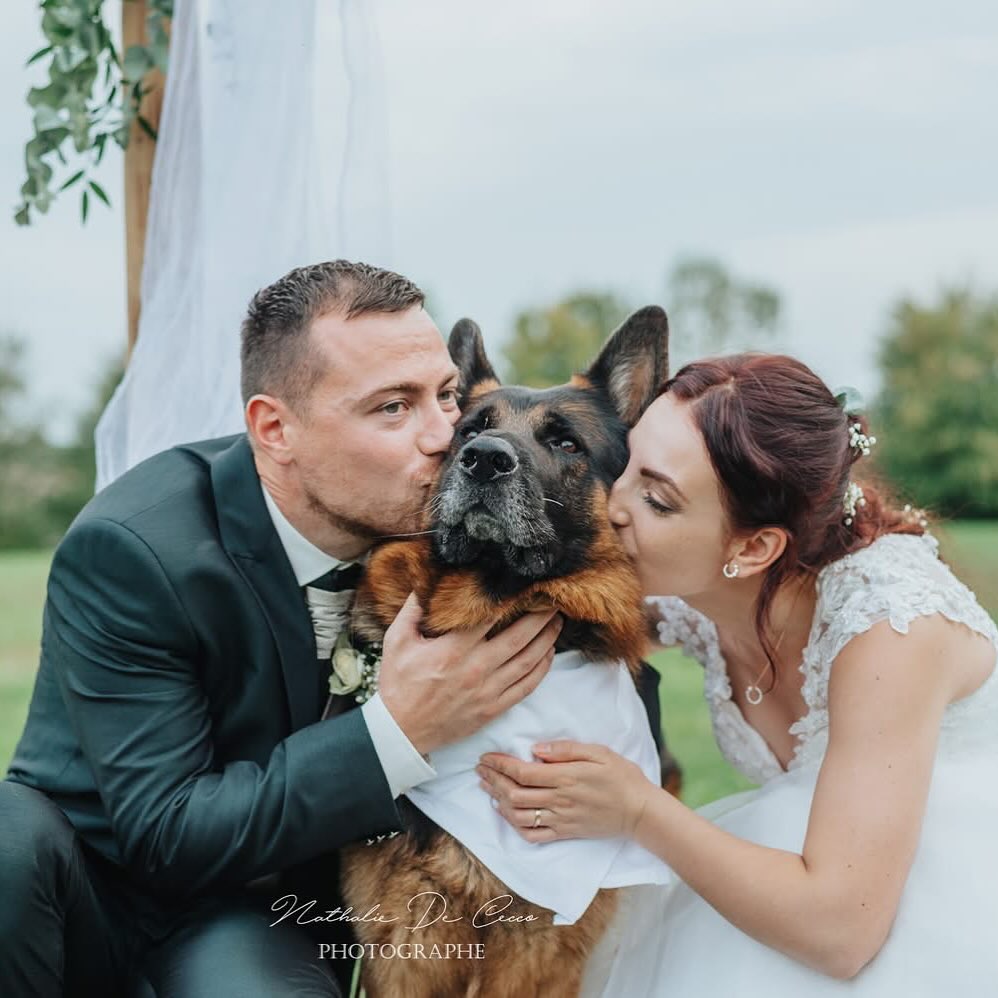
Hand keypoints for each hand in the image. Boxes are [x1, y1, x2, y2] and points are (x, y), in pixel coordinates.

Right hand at [378, 594, 562, 754]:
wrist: (401, 731)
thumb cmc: (398, 684)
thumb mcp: (397, 641)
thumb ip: (413, 609)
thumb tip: (426, 583)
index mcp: (453, 649)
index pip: (491, 616)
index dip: (511, 598)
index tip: (524, 585)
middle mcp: (476, 668)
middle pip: (520, 636)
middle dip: (540, 615)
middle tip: (554, 599)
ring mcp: (488, 690)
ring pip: (528, 661)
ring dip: (547, 639)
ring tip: (557, 622)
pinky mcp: (493, 708)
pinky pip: (526, 686)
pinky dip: (542, 669)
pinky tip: (548, 654)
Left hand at [476, 741, 655, 842]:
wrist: (640, 811)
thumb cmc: (622, 776)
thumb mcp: (598, 752)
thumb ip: (566, 749)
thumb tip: (535, 749)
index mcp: (565, 777)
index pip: (522, 772)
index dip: (500, 765)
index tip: (486, 757)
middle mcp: (559, 800)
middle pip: (515, 794)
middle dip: (493, 781)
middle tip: (480, 770)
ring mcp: (561, 819)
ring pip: (519, 816)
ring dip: (499, 802)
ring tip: (487, 788)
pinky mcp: (565, 833)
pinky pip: (534, 835)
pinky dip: (514, 826)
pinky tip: (506, 814)